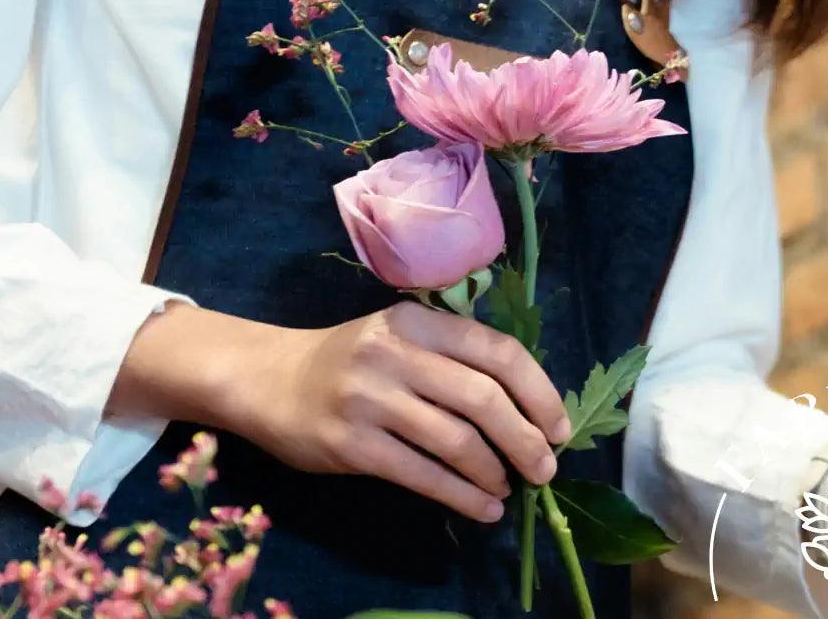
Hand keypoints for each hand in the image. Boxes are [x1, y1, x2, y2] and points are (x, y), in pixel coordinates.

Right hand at [116, 302, 568, 522]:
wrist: (266, 380)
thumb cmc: (351, 361)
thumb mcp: (400, 336)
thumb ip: (455, 358)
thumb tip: (530, 410)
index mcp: (416, 320)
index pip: (498, 352)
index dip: (539, 392)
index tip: (560, 428)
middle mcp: (393, 353)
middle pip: (483, 399)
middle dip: (526, 439)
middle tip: (546, 469)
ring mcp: (369, 400)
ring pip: (456, 441)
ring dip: (495, 472)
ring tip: (510, 488)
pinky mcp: (351, 445)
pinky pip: (422, 475)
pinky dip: (462, 496)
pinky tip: (483, 507)